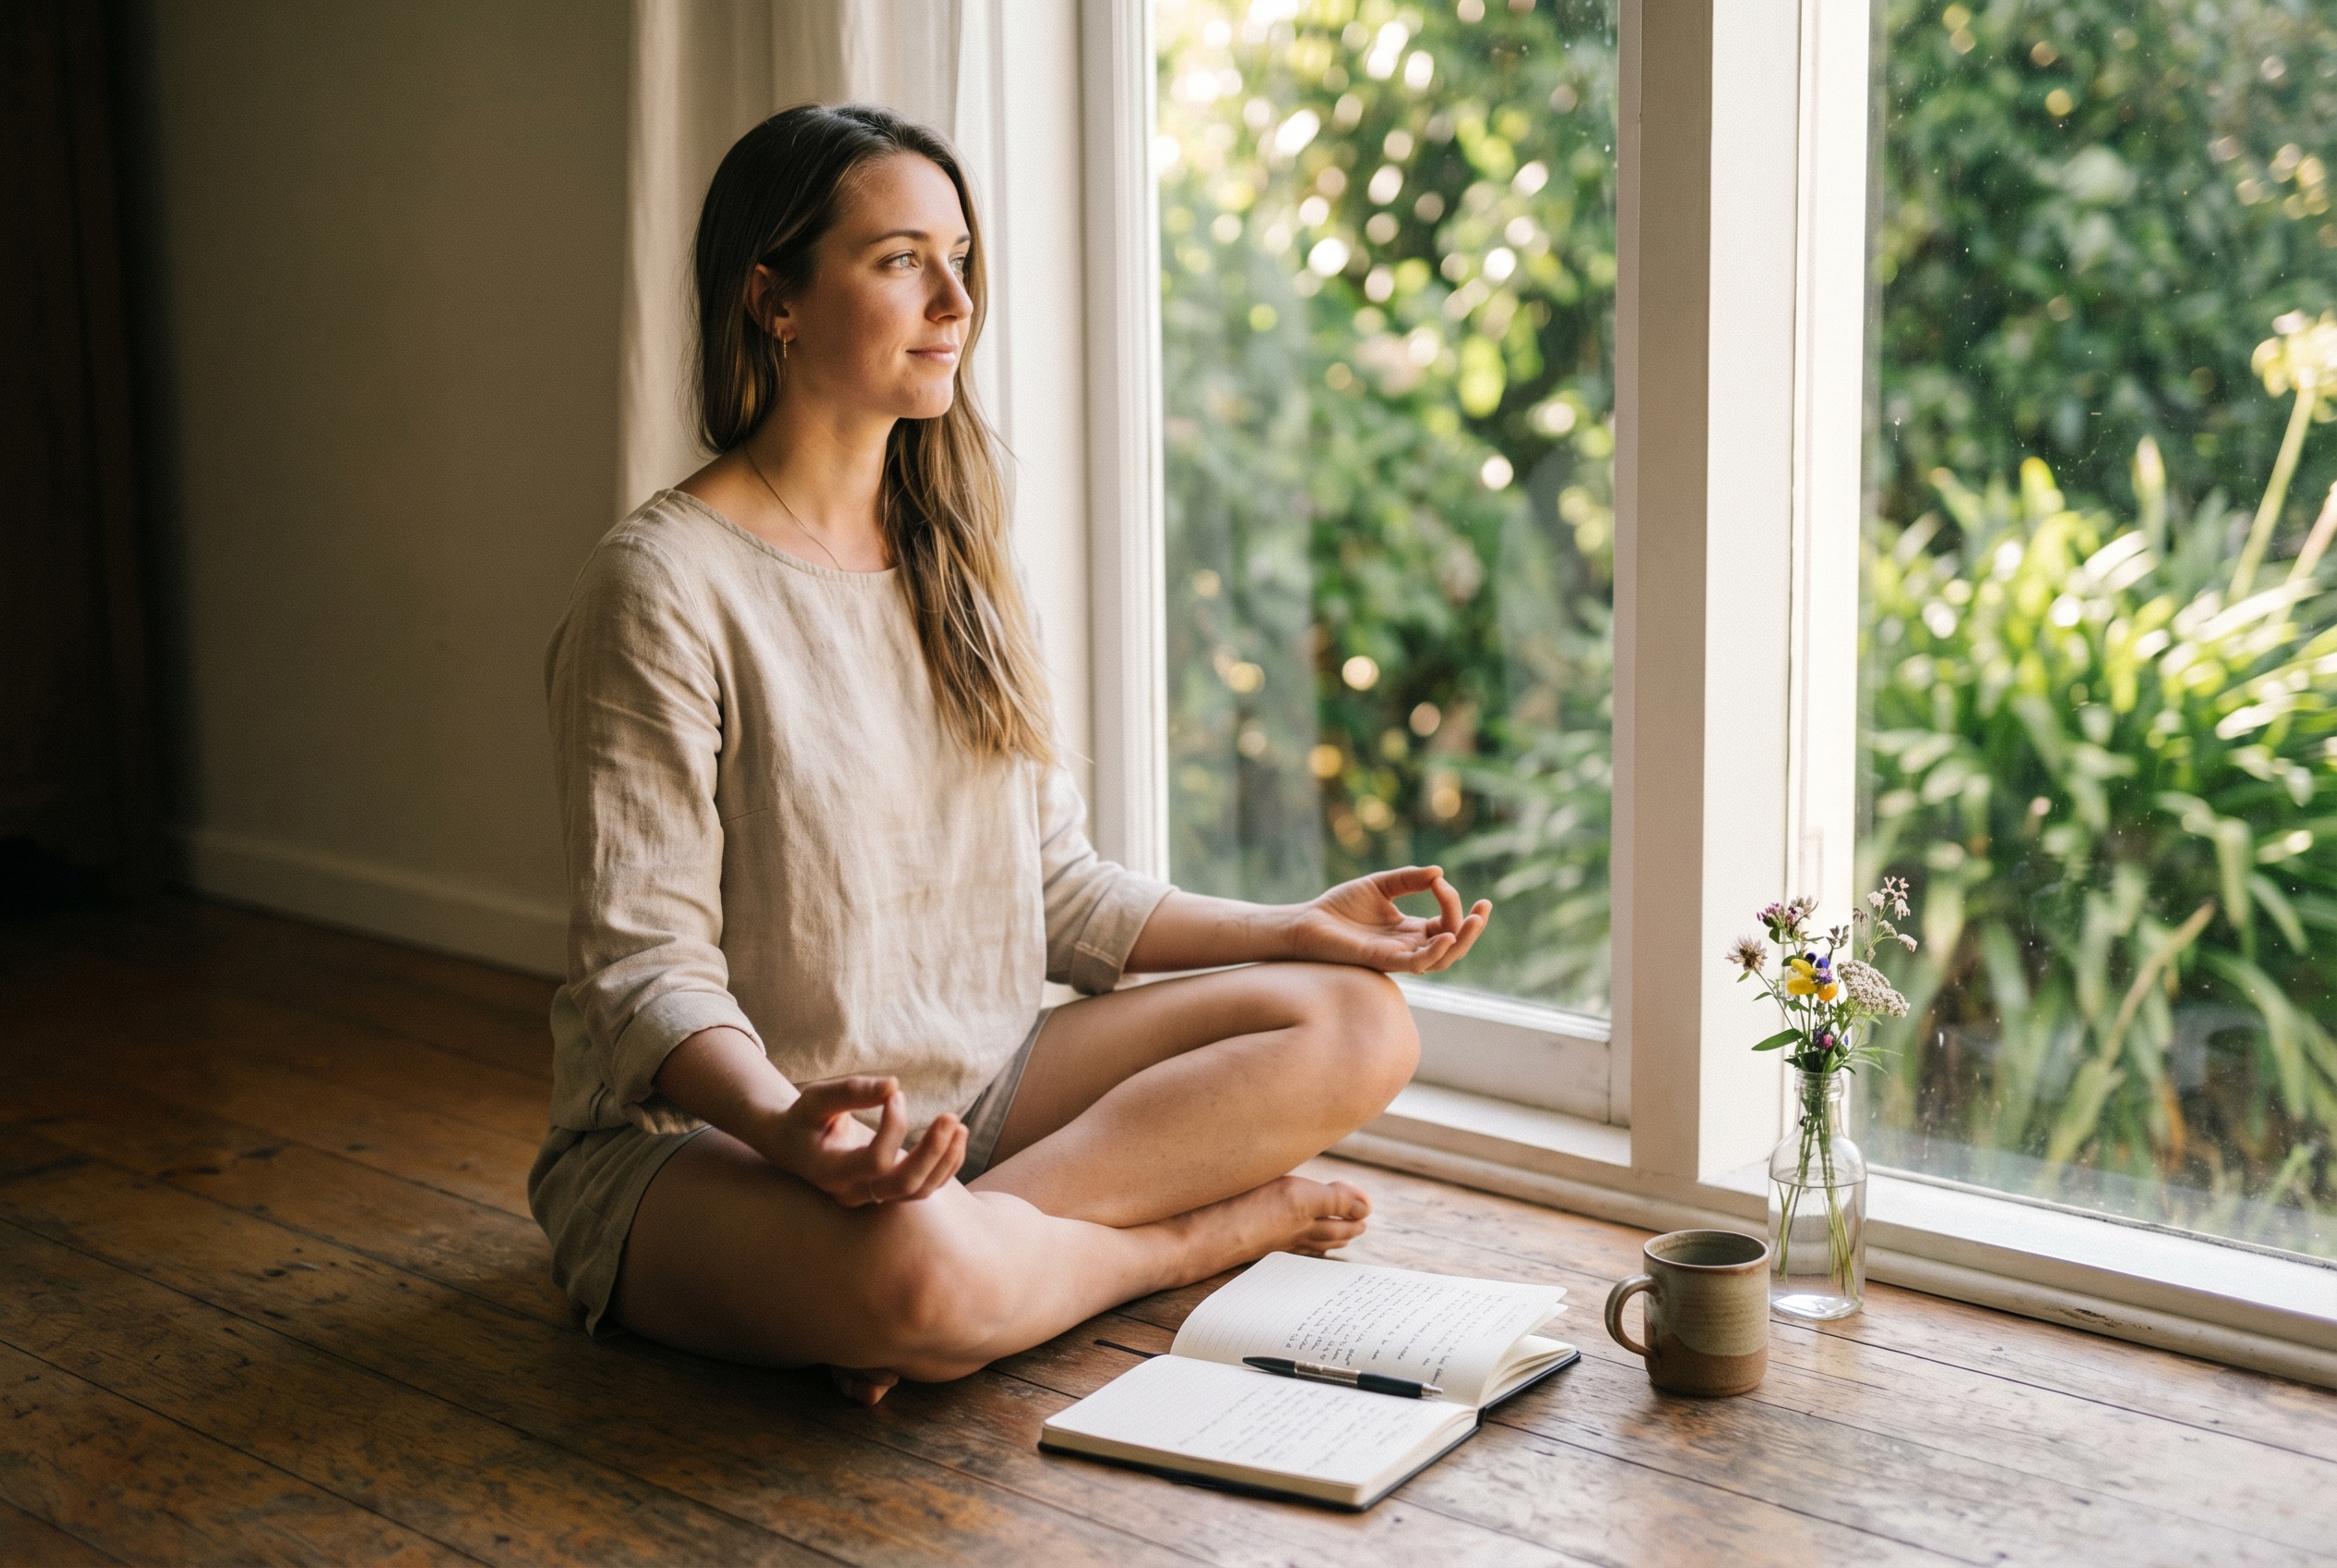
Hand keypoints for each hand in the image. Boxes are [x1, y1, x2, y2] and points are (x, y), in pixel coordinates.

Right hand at [754, 1075, 966, 1207]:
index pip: (875, 1161)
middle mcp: (852, 1193)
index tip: (895, 1094)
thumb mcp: (816, 1099)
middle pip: (904, 1185)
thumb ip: (852, 1091)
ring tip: (960, 1126)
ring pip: (919, 1191)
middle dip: (933, 1152)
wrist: (793, 1146)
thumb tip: (894, 1085)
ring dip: (945, 1160)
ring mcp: (871, 1197)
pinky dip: (945, 1166)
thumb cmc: (803, 1118)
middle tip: (951, 1117)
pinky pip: (923, 1188)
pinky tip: (955, 1138)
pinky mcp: (887, 1192)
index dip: (894, 1127)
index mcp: (831, 1172)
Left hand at [1289, 866, 1490, 973]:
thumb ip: (1408, 879)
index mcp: (1410, 931)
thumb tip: (1439, 873)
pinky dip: (1434, 952)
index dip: (1452, 903)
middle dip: (1473, 928)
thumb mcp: (1380, 885)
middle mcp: (1408, 947)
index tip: (1440, 881)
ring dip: (1462, 941)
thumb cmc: (1339, 908)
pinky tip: (1446, 936)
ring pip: (1442, 959)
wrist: (1306, 923)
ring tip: (1474, 920)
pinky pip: (1416, 964)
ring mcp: (1398, 956)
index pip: (1446, 923)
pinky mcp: (1383, 960)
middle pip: (1453, 945)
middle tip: (1485, 907)